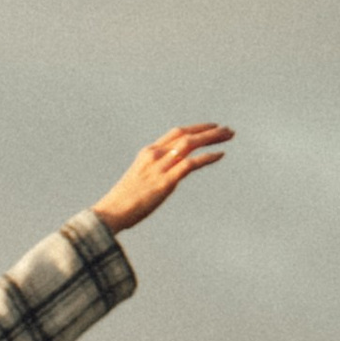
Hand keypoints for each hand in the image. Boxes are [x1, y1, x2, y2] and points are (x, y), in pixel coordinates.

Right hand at [92, 123, 231, 232]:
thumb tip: (169, 178)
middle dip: (209, 131)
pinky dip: (206, 157)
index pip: (176, 133)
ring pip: (190, 144)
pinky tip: (219, 154)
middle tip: (227, 130)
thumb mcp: (139, 180)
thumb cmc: (123, 202)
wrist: (111, 213)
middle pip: (186, 135)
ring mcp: (160, 167)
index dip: (196, 128)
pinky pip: (190, 164)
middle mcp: (155, 155)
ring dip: (212, 138)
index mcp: (148, 153)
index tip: (211, 127)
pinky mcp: (165, 182)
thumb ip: (155, 174)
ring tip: (228, 136)